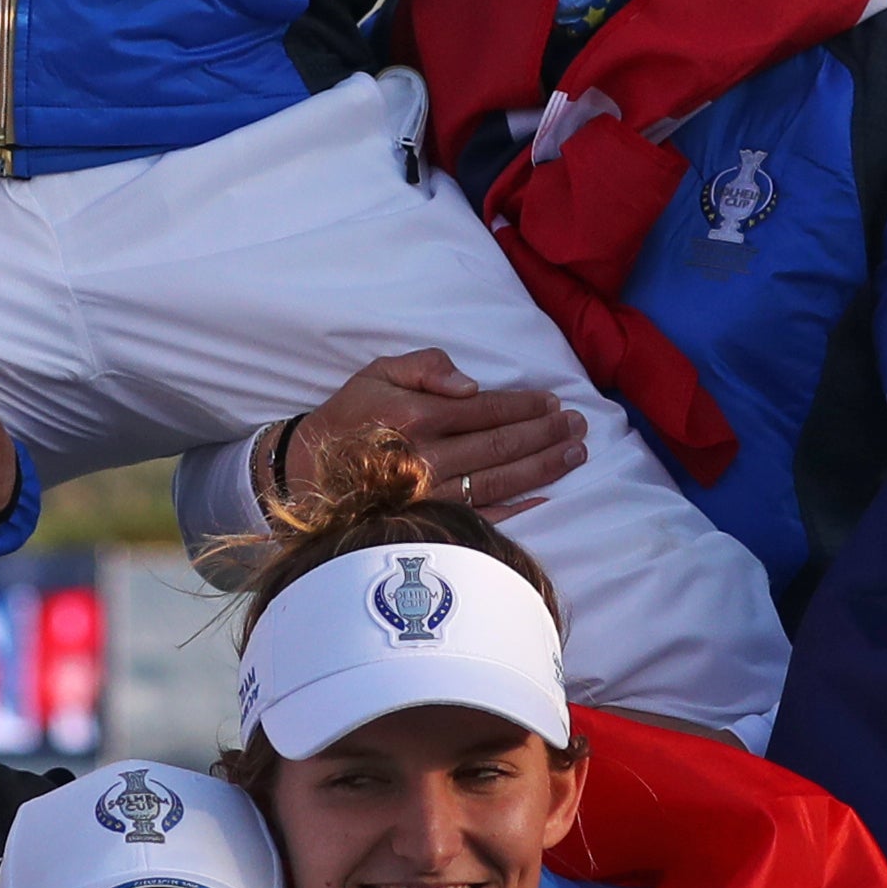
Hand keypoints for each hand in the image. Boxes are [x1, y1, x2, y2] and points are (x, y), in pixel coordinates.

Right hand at [271, 353, 585, 525]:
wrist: (307, 472)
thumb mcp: (377, 372)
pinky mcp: (428, 521)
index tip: (554, 402)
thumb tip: (471, 384)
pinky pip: (482, 516)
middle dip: (546, 435)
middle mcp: (426, 457)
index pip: (486, 409)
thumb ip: (425, 367)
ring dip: (544, 468)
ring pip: (500, 481)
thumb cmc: (349, 416)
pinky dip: (518, 507)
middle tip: (579, 427)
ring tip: (575, 454)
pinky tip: (546, 496)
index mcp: (416, 415)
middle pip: (501, 445)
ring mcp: (430, 495)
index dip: (525, 406)